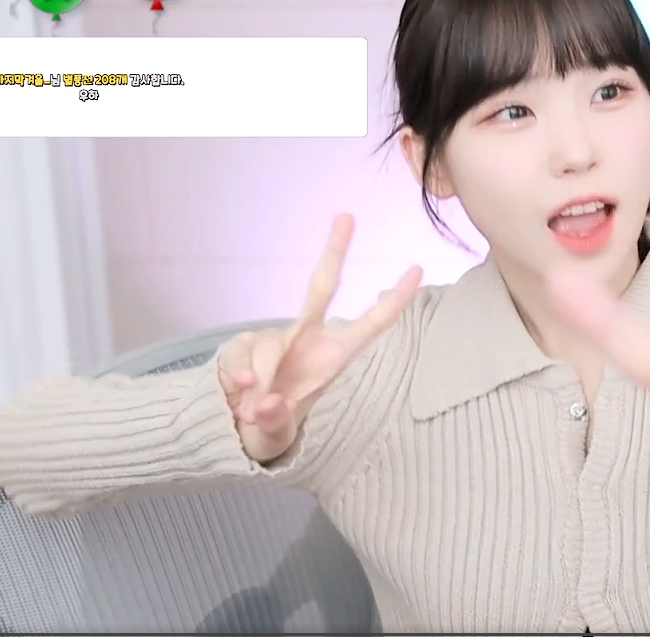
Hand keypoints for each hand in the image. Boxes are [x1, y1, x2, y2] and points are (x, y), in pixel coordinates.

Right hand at [217, 213, 422, 462]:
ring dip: (259, 385)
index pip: (371, 324)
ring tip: (253, 413)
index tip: (417, 269)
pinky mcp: (241, 341)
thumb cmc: (271, 424)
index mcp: (332, 358)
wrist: (232, 428)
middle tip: (347, 215)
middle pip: (321, 287)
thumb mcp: (276, 435)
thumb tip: (267, 404)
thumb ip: (275, 422)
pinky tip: (238, 397)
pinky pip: (240, 356)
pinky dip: (238, 379)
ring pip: (267, 347)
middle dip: (334, 250)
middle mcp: (305, 338)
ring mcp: (273, 336)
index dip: (394, 300)